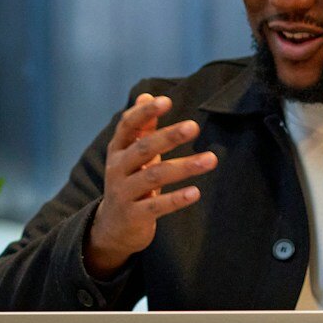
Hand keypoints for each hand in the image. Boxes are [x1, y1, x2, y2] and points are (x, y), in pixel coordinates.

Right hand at [83, 93, 217, 278]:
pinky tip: (195, 192)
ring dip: (184, 167)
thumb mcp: (131, 155)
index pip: (128, 126)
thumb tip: (147, 95)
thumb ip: (141, 128)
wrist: (111, 228)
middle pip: (143, 149)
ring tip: (211, 159)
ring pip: (154, 177)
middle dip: (168, 137)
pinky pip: (157, 206)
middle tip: (194, 126)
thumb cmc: (128, 183)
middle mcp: (117, 169)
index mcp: (118, 150)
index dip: (145, 113)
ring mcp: (124, 193)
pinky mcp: (134, 216)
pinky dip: (176, 199)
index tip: (166, 101)